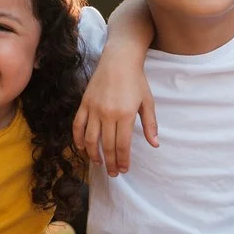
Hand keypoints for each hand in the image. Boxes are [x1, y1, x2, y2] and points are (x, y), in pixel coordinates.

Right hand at [72, 46, 157, 175]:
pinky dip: (78, 139)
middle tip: (112, 173)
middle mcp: (108, 114)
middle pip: (107, 145)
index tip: (124, 169)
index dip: (122, 160)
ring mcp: (94, 109)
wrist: (119, 60)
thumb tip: (155, 144)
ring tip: (98, 163)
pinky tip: (82, 148)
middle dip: (110, 162)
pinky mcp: (84, 104)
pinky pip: (78, 125)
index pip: (122, 145)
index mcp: (125, 115)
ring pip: (90, 139)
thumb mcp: (148, 102)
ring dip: (94, 154)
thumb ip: (150, 124)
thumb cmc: (136, 80)